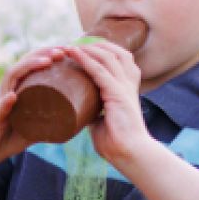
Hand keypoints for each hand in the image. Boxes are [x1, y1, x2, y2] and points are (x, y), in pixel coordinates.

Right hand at [0, 46, 65, 170]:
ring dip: (29, 67)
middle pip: (23, 64)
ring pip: (11, 78)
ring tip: (47, 61)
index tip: (67, 50)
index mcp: (17, 90)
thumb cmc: (6, 138)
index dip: (48, 54)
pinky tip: (12, 97)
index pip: (31, 65)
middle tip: (63, 50)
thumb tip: (76, 121)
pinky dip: (5, 103)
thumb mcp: (33, 128)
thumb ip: (48, 122)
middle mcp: (7, 91)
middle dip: (43, 53)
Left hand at [62, 42, 149, 164]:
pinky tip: (73, 53)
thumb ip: (93, 112)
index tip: (82, 48)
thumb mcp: (101, 121)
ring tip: (69, 46)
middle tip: (74, 45)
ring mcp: (124, 88)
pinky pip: (99, 71)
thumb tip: (77, 111)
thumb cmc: (116, 142)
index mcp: (127, 89)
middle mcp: (129, 84)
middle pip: (116, 53)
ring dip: (87, 48)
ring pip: (107, 57)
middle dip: (95, 45)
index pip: (120, 59)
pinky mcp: (118, 94)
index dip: (103, 50)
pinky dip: (85, 59)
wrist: (129, 154)